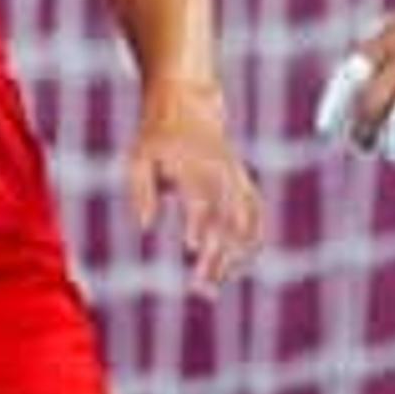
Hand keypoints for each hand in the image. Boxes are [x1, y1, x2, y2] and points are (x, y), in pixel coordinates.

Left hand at [128, 76, 260, 287]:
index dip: (199, 223)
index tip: (192, 248)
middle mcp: (222, 174)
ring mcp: (237, 180)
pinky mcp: (244, 185)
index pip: (202, 198)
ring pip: (246, 224)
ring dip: (234, 258)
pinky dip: (251, 245)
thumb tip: (144, 227)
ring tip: (216, 286)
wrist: (189, 104)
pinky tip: (236, 269)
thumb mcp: (138, 157)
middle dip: (218, 256)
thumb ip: (140, 190)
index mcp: (194, 165)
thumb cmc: (156, 136)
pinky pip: (256, 219)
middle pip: (228, 220)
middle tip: (201, 288)